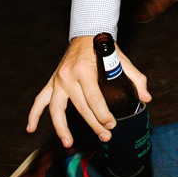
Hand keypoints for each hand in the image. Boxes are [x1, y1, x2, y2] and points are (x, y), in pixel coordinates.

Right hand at [27, 33, 150, 145]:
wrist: (87, 33)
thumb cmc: (105, 48)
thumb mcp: (123, 60)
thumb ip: (136, 79)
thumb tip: (146, 98)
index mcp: (85, 70)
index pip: (94, 99)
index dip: (103, 115)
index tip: (112, 125)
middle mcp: (68, 76)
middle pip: (80, 107)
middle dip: (93, 124)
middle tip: (105, 137)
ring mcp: (58, 80)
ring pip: (56, 109)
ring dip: (61, 128)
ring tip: (68, 143)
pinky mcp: (52, 82)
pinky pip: (40, 100)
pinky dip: (34, 114)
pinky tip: (30, 128)